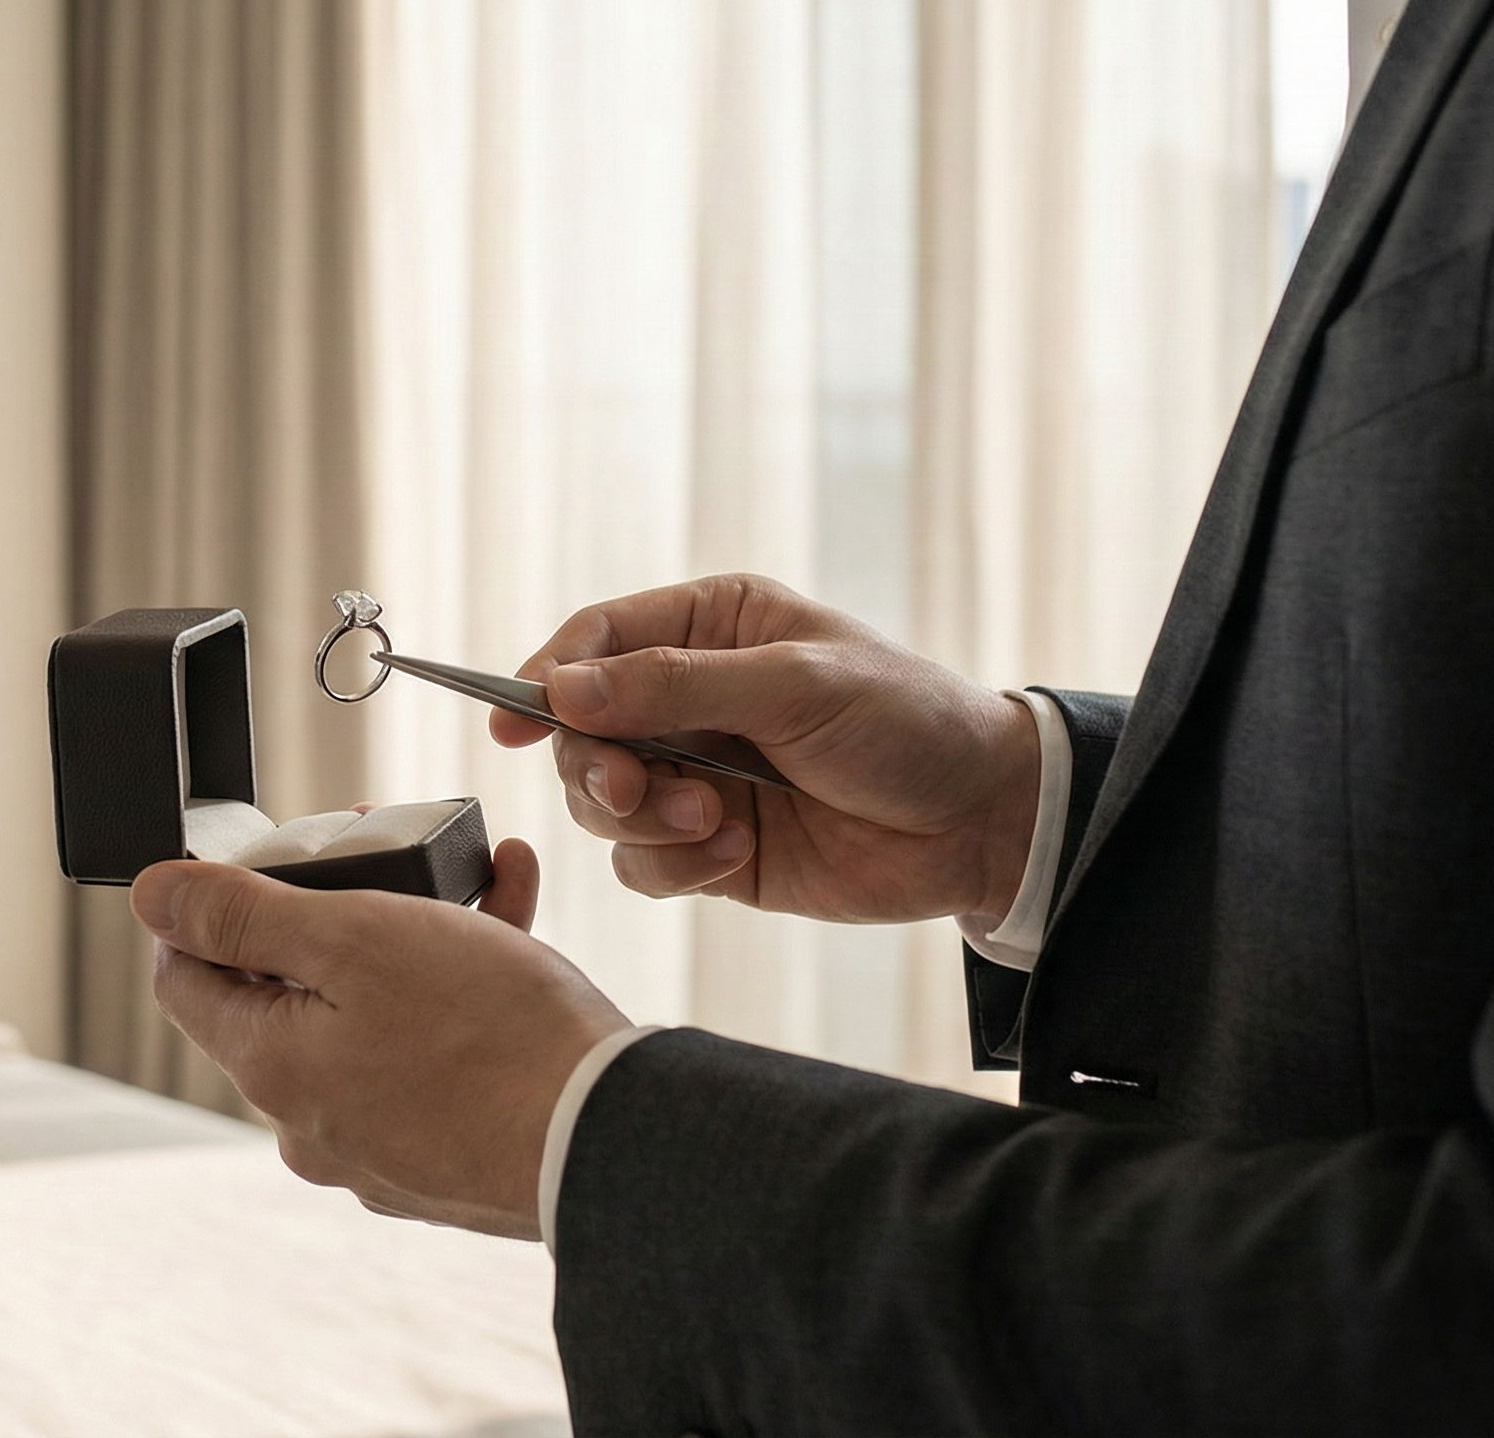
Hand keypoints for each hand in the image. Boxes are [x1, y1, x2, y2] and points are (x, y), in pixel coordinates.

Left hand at [133, 840, 629, 1238]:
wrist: (613, 1138)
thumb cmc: (489, 1034)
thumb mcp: (352, 937)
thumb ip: (241, 915)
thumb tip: (151, 895)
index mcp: (270, 1068)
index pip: (186, 977)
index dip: (208, 905)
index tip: (262, 858)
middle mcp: (311, 1121)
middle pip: (283, 992)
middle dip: (329, 908)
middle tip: (377, 849)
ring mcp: (380, 1145)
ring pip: (370, 1013)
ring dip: (408, 932)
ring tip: (465, 870)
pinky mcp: (448, 1151)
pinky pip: (432, 1052)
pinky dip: (459, 985)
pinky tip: (509, 910)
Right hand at [488, 573, 1038, 930]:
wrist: (981, 824)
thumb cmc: (905, 722)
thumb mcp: (792, 684)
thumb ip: (674, 686)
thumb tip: (562, 689)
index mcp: (710, 627)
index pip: (595, 640)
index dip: (544, 678)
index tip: (511, 722)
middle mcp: (690, 697)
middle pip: (581, 731)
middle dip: (601, 766)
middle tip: (641, 788)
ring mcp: (697, 775)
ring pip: (602, 803)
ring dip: (644, 819)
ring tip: (713, 822)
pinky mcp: (711, 848)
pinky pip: (643, 865)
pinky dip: (676, 866)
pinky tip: (738, 852)